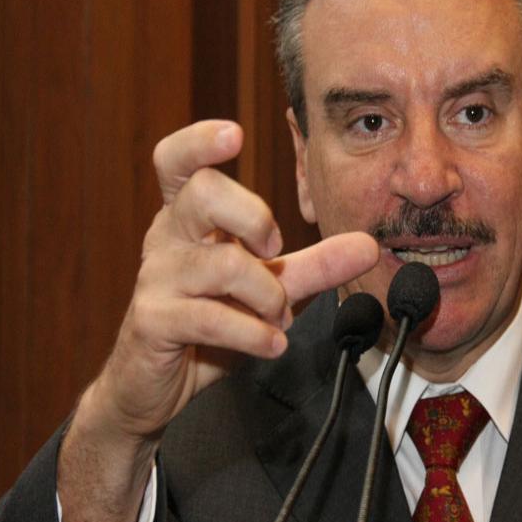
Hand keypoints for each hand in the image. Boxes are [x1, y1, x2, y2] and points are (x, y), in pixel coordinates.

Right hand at [58, 120, 377, 521]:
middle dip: (255, 217)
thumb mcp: (266, 289)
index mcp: (187, 218)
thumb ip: (314, 265)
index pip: (177, 160)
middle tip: (275, 250)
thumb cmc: (207, 323)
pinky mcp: (152, 321)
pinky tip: (272, 343)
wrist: (155, 386)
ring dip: (268, 293)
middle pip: (203, 193)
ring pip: (221, 264)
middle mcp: (167, 238)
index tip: (235, 135)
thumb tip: (369, 244)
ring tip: (278, 315)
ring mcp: (156, 279)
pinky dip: (253, 332)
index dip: (200, 140)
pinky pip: (210, 317)